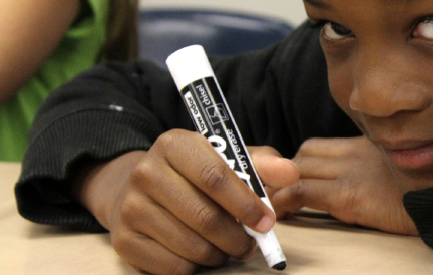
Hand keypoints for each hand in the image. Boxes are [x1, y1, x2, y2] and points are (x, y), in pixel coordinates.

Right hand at [73, 129, 297, 274]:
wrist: (140, 188)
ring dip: (219, 255)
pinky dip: (195, 268)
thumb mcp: (227, 159)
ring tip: (226, 247)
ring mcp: (131, 207)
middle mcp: (146, 172)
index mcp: (174, 144)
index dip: (246, 204)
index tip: (266, 222)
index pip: (215, 177)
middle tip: (250, 244)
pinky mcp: (123, 240)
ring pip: (191, 247)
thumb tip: (291, 173)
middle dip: (237, 238)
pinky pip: (172, 267)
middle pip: (205, 217)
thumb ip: (261, 164)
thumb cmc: (195, 173)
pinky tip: (200, 254)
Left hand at [269, 136, 419, 235]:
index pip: (320, 146)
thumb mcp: (408, 166)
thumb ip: (384, 165)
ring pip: (298, 168)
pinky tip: (282, 214)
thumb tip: (370, 183)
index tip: (292, 181)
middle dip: (288, 172)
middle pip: (305, 153)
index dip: (300, 163)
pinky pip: (302, 191)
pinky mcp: (350, 194)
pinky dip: (286, 201)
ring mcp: (352, 171)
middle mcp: (358, 152)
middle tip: (280, 194)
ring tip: (276, 204)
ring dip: (283, 184)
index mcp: (370, 145)